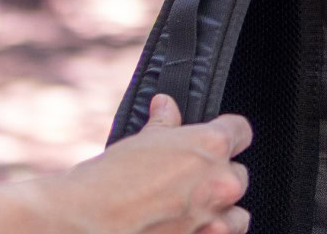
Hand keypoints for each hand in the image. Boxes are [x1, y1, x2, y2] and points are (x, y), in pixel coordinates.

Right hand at [36, 95, 251, 233]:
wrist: (84, 223)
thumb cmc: (111, 178)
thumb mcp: (142, 141)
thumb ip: (165, 122)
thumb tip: (166, 104)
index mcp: (212, 146)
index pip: (242, 131)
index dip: (228, 133)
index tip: (218, 139)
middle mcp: (220, 181)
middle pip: (240, 176)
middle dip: (218, 178)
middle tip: (190, 182)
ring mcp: (213, 219)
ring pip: (239, 216)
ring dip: (223, 214)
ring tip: (198, 213)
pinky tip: (191, 232)